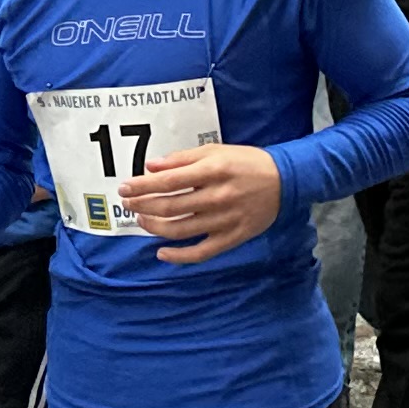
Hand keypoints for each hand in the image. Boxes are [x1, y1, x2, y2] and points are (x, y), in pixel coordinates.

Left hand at [121, 141, 284, 264]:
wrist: (285, 180)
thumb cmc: (246, 162)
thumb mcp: (216, 151)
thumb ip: (183, 158)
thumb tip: (152, 166)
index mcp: (213, 171)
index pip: (168, 181)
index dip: (142, 185)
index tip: (124, 187)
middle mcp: (217, 197)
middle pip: (170, 206)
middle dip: (143, 205)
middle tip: (128, 203)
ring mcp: (224, 220)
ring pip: (180, 230)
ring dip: (154, 227)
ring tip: (142, 220)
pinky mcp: (232, 238)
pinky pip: (201, 252)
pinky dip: (179, 256)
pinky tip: (162, 252)